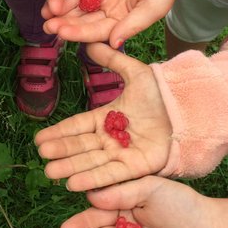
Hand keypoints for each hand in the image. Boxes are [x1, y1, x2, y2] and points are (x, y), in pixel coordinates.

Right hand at [35, 43, 171, 190]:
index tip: (40, 140)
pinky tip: (74, 184)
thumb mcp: (135, 73)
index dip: (60, 133)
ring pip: (92, 163)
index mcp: (108, 118)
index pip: (78, 127)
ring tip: (51, 172)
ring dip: (71, 168)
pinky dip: (93, 180)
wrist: (188, 109)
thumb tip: (91, 43)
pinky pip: (111, 175)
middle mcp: (112, 138)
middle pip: (81, 147)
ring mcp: (123, 154)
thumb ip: (113, 60)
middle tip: (42, 155)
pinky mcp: (136, 168)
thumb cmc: (162, 93)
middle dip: (61, 152)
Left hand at [39, 0, 185, 47]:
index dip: (79, 33)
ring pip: (78, 6)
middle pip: (84, 22)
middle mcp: (111, 12)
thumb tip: (114, 43)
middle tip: (47, 27)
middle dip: (66, 25)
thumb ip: (132, 25)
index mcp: (123, 23)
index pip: (97, 32)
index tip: (62, 32)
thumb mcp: (152, 7)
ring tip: (45, 14)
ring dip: (62, 11)